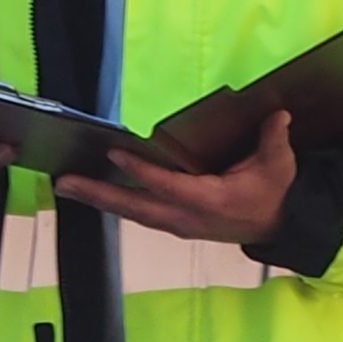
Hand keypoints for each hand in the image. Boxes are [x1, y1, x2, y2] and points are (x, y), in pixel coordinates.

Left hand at [55, 111, 295, 244]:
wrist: (277, 226)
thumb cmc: (273, 192)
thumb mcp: (278, 165)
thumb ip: (274, 139)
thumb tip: (277, 115)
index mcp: (209, 201)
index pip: (168, 186)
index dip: (140, 171)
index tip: (113, 154)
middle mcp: (186, 218)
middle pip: (135, 207)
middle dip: (98, 194)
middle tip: (64, 182)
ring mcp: (177, 225)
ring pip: (132, 213)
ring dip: (98, 199)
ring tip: (67, 185)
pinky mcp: (173, 225)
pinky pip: (138, 213)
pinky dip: (114, 202)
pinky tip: (93, 192)